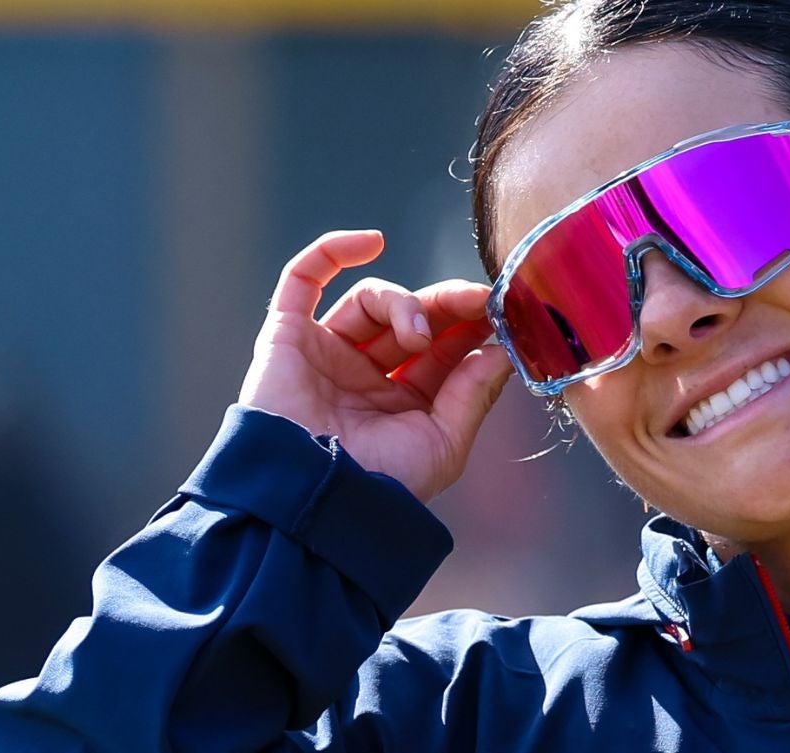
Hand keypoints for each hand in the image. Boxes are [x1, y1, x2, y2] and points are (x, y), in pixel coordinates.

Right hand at [238, 230, 514, 499]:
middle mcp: (365, 375)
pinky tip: (371, 242)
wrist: (312, 498)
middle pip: (412, 318)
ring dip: (403, 303)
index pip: (444, 347)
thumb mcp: (444, 443)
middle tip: (478, 300)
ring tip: (419, 333)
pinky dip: (332, 251)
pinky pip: (302, 280)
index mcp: (403, 402)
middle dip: (448, 305)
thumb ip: (474, 393)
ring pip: (370, 301)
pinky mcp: (287, 337)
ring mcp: (326, 354)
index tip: (501, 310)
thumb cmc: (379, 483)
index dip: (472, 324)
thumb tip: (503, 349)